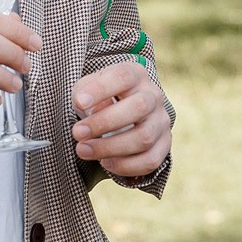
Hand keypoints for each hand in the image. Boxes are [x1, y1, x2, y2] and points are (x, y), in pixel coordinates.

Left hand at [71, 62, 172, 176]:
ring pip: (144, 138)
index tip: (79, 103)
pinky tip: (106, 162)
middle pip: (139, 107)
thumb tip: (83, 104)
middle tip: (77, 133)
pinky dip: (125, 166)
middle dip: (104, 123)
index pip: (123, 77)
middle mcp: (153, 96)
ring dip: (109, 148)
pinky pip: (150, 160)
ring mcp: (161, 121)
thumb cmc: (101, 98)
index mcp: (135, 75)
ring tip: (83, 150)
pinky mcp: (164, 144)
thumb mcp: (89, 88)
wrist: (124, 112)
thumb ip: (83, 92)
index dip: (101, 89)